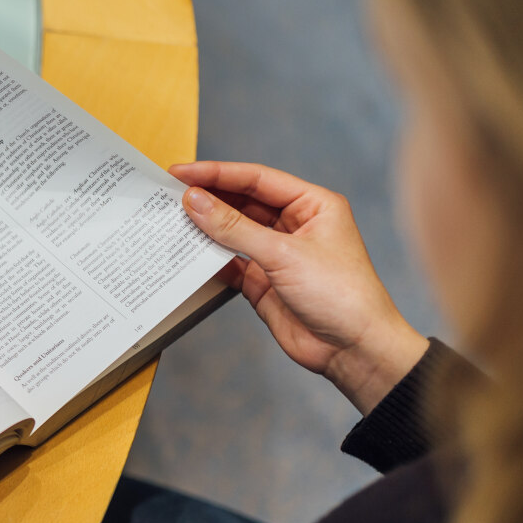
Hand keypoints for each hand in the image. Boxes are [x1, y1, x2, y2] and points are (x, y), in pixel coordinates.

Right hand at [169, 161, 428, 413]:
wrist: (354, 350)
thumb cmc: (340, 294)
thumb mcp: (284, 254)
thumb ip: (234, 227)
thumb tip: (195, 201)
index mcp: (312, 205)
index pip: (257, 179)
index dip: (217, 173)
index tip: (181, 172)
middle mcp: (295, 225)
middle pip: (243, 202)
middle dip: (208, 198)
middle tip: (168, 193)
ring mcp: (277, 254)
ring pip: (233, 231)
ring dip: (205, 227)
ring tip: (170, 219)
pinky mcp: (263, 281)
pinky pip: (229, 261)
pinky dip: (209, 257)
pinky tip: (186, 252)